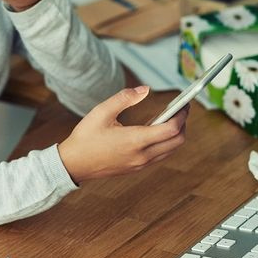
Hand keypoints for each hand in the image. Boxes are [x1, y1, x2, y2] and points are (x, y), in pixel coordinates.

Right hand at [57, 86, 189, 183]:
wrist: (73, 164)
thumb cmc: (85, 138)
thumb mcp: (101, 112)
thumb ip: (124, 98)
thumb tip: (145, 89)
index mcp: (135, 141)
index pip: (171, 129)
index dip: (182, 115)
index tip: (184, 104)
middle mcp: (142, 155)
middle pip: (177, 141)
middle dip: (183, 124)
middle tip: (181, 109)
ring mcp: (140, 164)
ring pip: (170, 150)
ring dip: (175, 134)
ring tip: (170, 117)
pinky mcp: (136, 168)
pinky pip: (160, 155)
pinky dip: (165, 142)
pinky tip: (156, 130)